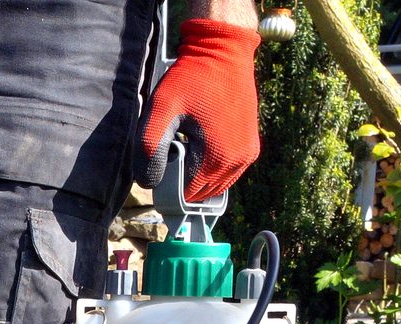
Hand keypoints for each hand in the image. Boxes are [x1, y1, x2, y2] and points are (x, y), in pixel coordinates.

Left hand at [136, 18, 261, 204]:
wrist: (223, 52)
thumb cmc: (190, 79)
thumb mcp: (160, 111)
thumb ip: (149, 150)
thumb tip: (149, 184)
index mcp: (216, 160)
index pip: (184, 195)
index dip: (166, 184)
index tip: (160, 159)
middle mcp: (237, 162)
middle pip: (200, 192)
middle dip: (182, 180)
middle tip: (171, 148)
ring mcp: (247, 155)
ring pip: (214, 185)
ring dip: (196, 174)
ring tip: (185, 143)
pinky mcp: (251, 146)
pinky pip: (227, 172)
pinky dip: (211, 166)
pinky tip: (199, 144)